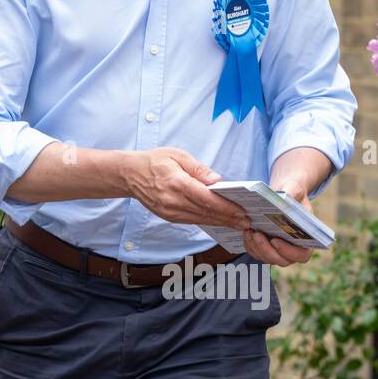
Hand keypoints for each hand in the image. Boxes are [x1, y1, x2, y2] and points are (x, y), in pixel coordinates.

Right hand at [125, 147, 251, 229]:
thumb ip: (198, 169)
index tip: (243, 211)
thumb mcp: (177, 155)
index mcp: (177, 183)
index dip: (227, 208)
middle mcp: (173, 201)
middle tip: (247, 222)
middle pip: (207, 212)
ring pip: (201, 219)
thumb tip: (217, 180)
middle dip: (229, 218)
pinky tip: (220, 221)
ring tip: (238, 223)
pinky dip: (208, 221)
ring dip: (221, 222)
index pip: (207, 199)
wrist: (129, 174)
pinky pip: (192, 220)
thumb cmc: (154, 161)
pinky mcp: (168, 216)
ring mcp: (170, 211)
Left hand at [243, 175, 314, 266]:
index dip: (289, 252)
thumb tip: (287, 197)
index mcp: (306, 239)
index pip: (301, 255)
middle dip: (266, 249)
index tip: (275, 240)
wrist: (283, 193)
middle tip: (256, 234)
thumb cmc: (293, 192)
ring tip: (249, 231)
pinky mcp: (265, 247)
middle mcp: (293, 249)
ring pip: (266, 258)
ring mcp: (278, 250)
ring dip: (255, 247)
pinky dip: (249, 245)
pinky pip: (256, 253)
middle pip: (281, 260)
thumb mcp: (295, 189)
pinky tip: (246, 231)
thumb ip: (294, 192)